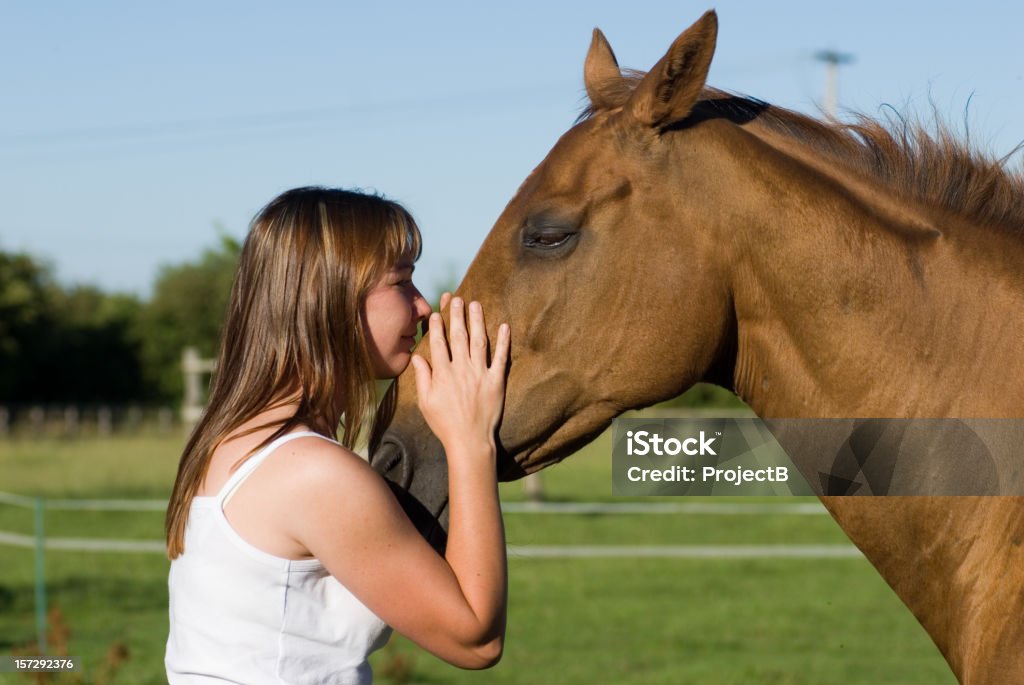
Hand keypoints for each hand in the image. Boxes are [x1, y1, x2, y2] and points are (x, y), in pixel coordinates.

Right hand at [411, 296, 509, 454]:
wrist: (469, 441)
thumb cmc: (444, 424)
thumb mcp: (426, 402)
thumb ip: (423, 377)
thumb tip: (417, 357)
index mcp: (443, 374)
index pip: (439, 343)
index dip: (438, 326)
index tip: (438, 311)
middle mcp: (461, 369)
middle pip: (458, 336)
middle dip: (456, 315)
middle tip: (456, 298)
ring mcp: (480, 374)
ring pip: (479, 341)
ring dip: (477, 321)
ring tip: (475, 304)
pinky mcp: (496, 381)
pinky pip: (501, 357)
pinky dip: (504, 341)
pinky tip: (504, 326)